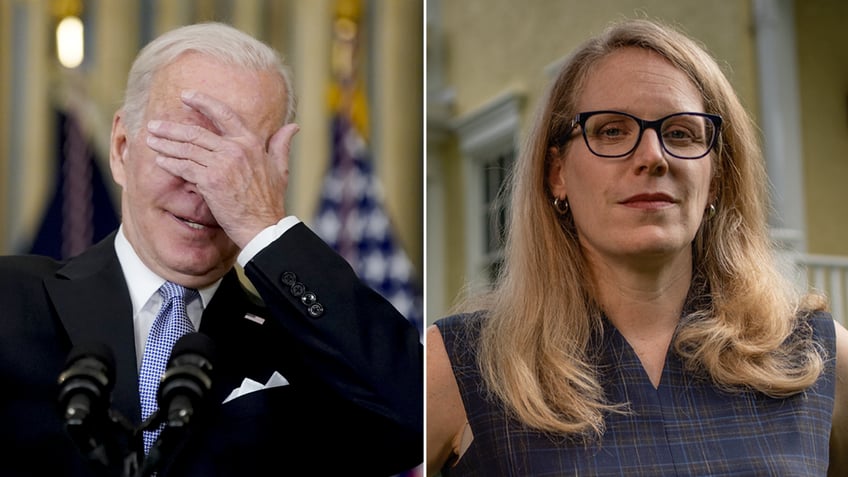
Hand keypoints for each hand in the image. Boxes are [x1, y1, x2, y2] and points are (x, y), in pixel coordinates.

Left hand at [145, 90, 298, 247]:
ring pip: (187, 148)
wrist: (264, 225)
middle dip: (172, 128)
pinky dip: (170, 163)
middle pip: (196, 132)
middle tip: (155, 125)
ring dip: (166, 144)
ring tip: (150, 139)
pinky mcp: (210, 180)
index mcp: (251, 143)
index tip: (186, 96)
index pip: (224, 114)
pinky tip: (159, 160)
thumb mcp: (280, 168)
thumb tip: (292, 127)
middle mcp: (235, 148)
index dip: (203, 103)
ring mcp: (222, 164)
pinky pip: (185, 167)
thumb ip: (281, 144)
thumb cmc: (271, 200)